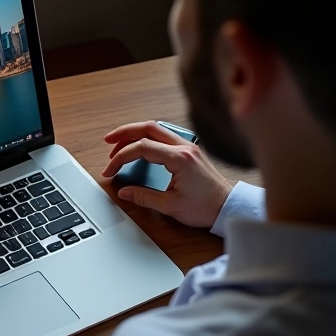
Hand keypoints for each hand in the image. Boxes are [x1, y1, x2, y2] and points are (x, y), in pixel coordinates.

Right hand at [101, 121, 232, 227]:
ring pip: (157, 129)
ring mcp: (188, 147)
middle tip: (108, 141)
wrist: (228, 207)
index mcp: (179, 158)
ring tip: (120, 144)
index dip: (121, 157)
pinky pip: (165, 136)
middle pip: (148, 128)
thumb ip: (143, 197)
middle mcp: (184, 147)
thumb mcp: (170, 206)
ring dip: (136, 133)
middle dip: (124, 133)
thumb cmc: (205, 207)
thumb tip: (124, 192)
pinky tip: (140, 146)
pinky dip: (148, 138)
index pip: (142, 147)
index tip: (110, 169)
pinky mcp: (190, 151)